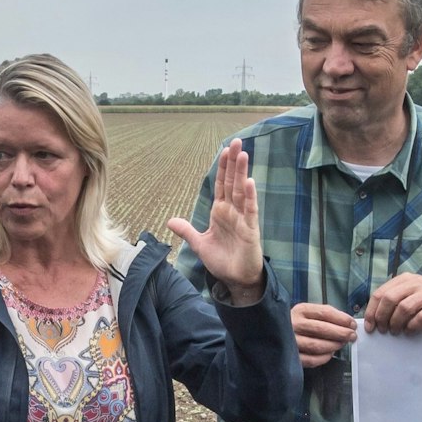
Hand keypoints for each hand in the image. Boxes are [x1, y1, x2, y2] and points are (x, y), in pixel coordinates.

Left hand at [168, 139, 264, 301]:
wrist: (235, 279)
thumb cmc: (222, 260)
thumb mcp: (200, 244)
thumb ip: (187, 231)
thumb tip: (170, 220)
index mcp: (220, 212)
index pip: (221, 185)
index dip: (222, 168)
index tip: (224, 150)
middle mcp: (232, 212)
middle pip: (232, 182)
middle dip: (233, 162)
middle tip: (236, 141)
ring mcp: (243, 219)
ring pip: (242, 192)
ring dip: (242, 173)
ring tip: (242, 154)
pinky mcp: (251, 230)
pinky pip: (250, 211)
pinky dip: (250, 196)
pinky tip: (249, 182)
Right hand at [292, 302, 357, 368]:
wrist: (277, 334)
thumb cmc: (298, 323)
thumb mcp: (309, 313)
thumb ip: (327, 315)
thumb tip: (348, 323)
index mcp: (300, 310)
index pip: (325, 313)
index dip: (342, 319)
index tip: (352, 324)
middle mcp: (294, 324)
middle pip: (322, 329)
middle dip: (341, 333)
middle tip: (351, 336)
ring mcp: (291, 341)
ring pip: (317, 345)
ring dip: (334, 345)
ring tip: (341, 344)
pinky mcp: (292, 356)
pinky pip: (312, 359)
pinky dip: (324, 358)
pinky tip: (329, 354)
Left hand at [363, 273, 421, 335]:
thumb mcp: (411, 293)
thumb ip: (394, 300)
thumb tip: (373, 319)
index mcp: (405, 279)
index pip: (380, 293)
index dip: (372, 311)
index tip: (370, 326)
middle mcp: (416, 283)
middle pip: (389, 299)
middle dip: (382, 317)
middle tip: (383, 330)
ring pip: (404, 308)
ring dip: (396, 323)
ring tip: (396, 332)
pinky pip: (421, 317)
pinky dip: (412, 327)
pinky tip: (410, 332)